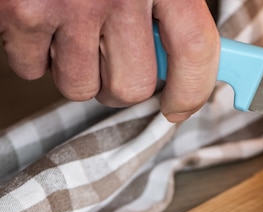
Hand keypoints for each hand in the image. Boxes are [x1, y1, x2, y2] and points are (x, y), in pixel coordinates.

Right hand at [0, 0, 218, 122]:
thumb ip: (173, 7)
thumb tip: (186, 61)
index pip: (195, 53)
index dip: (191, 91)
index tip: (179, 107)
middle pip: (132, 86)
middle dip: (122, 84)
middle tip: (116, 62)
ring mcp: (69, 2)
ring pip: (81, 86)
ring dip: (79, 73)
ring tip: (76, 37)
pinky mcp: (23, 10)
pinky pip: (31, 68)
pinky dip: (35, 57)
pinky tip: (44, 26)